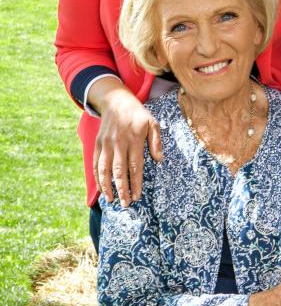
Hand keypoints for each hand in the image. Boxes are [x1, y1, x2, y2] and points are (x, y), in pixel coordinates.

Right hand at [90, 78, 162, 206]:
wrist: (115, 101)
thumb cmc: (137, 115)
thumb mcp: (152, 123)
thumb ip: (156, 141)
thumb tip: (159, 160)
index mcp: (134, 139)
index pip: (135, 166)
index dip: (136, 183)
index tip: (137, 196)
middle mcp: (118, 143)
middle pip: (119, 171)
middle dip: (122, 189)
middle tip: (125, 204)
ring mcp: (106, 144)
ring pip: (105, 169)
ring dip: (107, 187)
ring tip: (111, 200)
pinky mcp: (97, 144)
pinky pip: (96, 164)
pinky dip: (98, 178)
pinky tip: (102, 189)